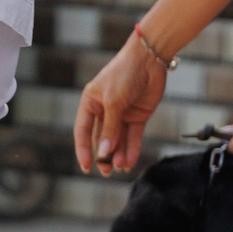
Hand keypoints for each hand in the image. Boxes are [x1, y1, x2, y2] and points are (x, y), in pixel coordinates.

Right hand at [75, 36, 169, 174]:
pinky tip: (129, 161)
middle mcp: (104, 111)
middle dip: (104, 155)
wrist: (149, 60)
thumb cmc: (123, 74)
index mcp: (89, 104)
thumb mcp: (113, 102)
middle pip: (102, 138)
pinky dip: (131, 149)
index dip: (83, 149)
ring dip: (118, 154)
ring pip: (118, 140)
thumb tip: (105, 152)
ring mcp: (122, 114)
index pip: (83, 131)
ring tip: (120, 168)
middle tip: (106, 172)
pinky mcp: (138, 116)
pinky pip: (133, 136)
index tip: (86, 167)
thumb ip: (110, 128)